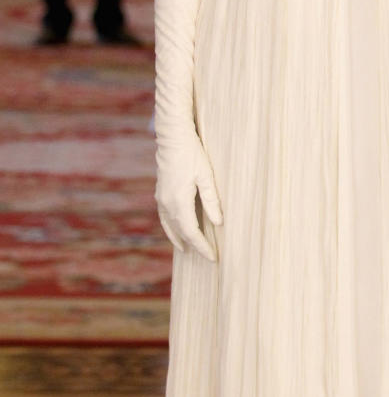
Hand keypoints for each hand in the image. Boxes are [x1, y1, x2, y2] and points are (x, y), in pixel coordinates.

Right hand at [156, 128, 221, 260]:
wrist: (172, 138)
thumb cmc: (193, 154)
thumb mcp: (207, 177)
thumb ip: (211, 201)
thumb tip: (218, 223)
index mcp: (179, 202)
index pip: (191, 232)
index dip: (202, 246)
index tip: (213, 258)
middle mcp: (167, 204)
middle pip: (181, 232)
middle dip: (194, 245)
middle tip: (208, 256)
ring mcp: (161, 199)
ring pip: (170, 226)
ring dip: (180, 239)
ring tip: (189, 250)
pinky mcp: (160, 193)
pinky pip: (165, 217)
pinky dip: (171, 228)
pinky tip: (176, 230)